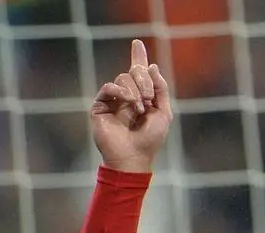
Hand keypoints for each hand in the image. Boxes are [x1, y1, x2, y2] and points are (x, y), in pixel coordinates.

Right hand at [91, 39, 172, 172]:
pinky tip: (130, 103)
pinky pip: (109, 87)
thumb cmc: (150, 139)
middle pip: (134, 72)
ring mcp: (113, 100)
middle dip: (145, 80)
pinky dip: (122, 91)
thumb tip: (152, 66)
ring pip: (123, 78)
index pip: (138, 72)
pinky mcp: (100, 105)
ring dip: (136, 91)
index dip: (138, 57)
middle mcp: (126, 95)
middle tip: (150, 98)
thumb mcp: (163, 113)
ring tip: (140, 108)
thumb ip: (160, 89)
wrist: (134, 156)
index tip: (137, 43)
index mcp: (142, 96)